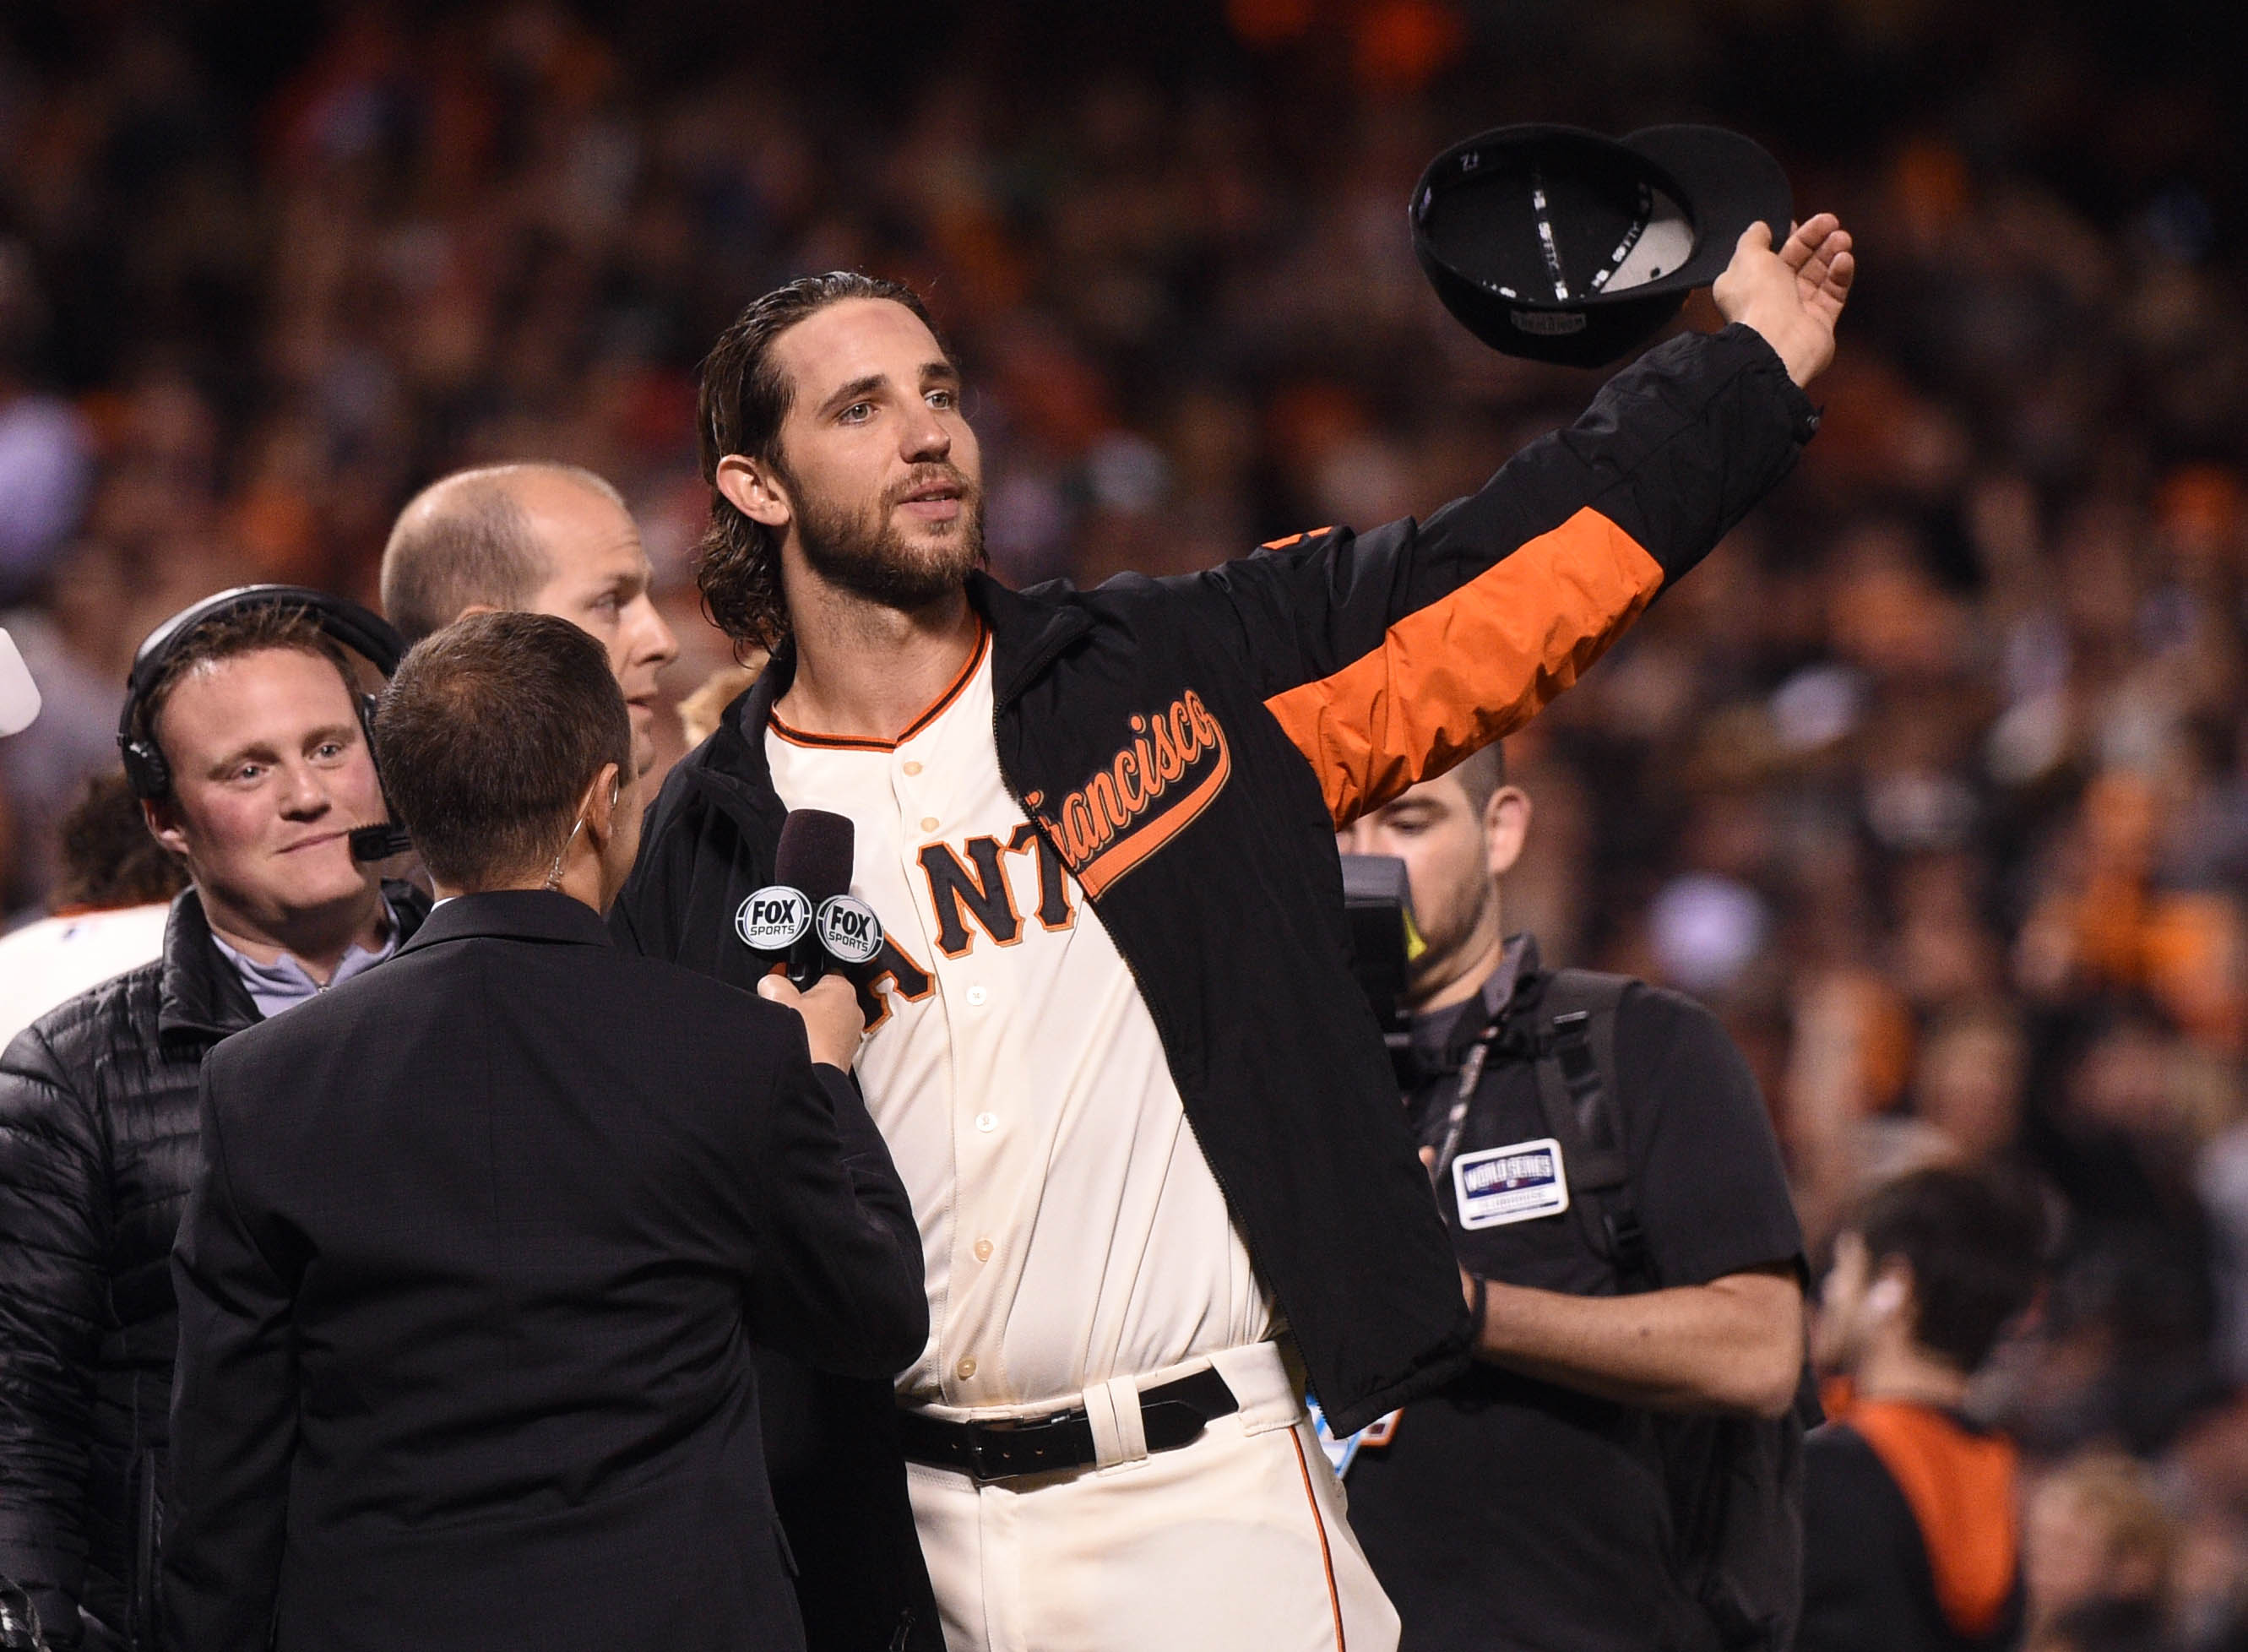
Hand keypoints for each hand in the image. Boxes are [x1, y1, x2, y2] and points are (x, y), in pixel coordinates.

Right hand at [757, 972, 866, 1069]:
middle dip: (808, 1003)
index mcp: (841, 988)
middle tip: (791, 1011)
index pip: (824, 971)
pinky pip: (828, 1042)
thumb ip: (773, 982)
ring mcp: (851, 1034)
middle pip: (825, 998)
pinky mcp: (845, 1054)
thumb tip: (770, 983)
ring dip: (813, 1025)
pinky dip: (817, 1044)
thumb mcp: (778, 998)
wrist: (813, 1077)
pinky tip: (804, 1048)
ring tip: (798, 1032)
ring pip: (828, 1021)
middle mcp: (853, 1009)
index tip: (791, 985)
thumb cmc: (806, 1039)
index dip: (804, 976)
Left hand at [1712, 213, 1853, 387]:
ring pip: (1818, 275)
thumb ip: (1753, 239)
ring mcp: (1797, 309)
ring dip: (1830, 253)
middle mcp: (1771, 297)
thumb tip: (1760, 227)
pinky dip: (1839, 274)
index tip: (1798, 222)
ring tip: (1843, 238)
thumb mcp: (1748, 257)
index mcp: (1747, 283)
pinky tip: (1844, 259)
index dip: (1786, 237)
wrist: (1777, 342)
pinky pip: (1833, 293)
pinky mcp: (1820, 320)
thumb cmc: (1758, 297)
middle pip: (1797, 261)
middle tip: (1832, 222)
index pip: (1769, 256)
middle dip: (1814, 239)